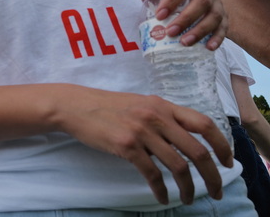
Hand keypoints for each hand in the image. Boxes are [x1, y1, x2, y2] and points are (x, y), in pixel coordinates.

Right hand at [57, 86, 232, 204]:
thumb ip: (162, 118)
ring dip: (188, 188)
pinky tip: (162, 197)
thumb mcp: (140, 104)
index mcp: (163, 105)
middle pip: (198, 150)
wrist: (75, 106)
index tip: (227, 161)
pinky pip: (152, 174)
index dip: (222, 144)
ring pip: (178, 166)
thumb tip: (183, 141)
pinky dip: (161, 190)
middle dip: (212, 175)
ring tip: (188, 198)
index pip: (204, 123)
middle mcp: (156, 116)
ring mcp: (141, 131)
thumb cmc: (107, 106)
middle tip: (215, 190)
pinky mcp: (126, 146)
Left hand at [135, 0, 226, 49]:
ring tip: (184, 42)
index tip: (159, 15)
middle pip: (202, 1)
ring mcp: (218, 3)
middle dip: (186, 18)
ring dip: (200, 30)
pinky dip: (217, 38)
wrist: (189, 2)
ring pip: (214, 15)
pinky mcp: (224, 18)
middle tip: (170, 32)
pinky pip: (224, 28)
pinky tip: (208, 47)